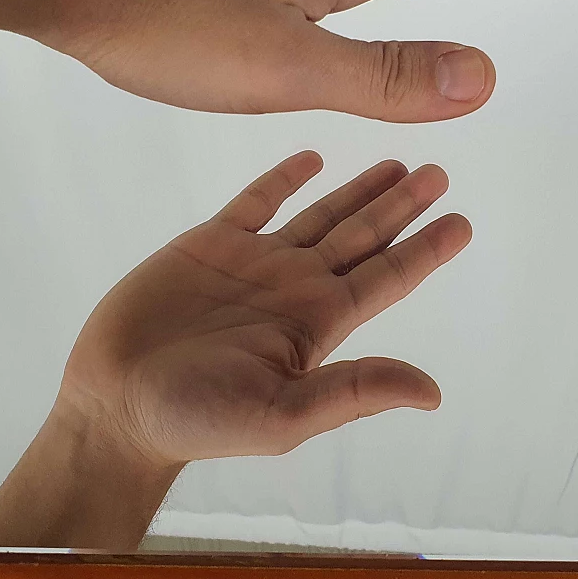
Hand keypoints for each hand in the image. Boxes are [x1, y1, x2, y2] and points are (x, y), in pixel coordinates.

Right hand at [59, 150, 465, 464]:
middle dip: (402, 206)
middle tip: (439, 173)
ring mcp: (255, 263)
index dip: (425, 250)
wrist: (115, 403)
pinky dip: (284, 178)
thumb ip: (355, 392)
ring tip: (396, 162)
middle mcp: (295, 287)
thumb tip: (432, 392)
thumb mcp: (284, 414)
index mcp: (318, 323)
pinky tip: (311, 158)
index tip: (462, 220)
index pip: (387, 278)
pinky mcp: (209, 244)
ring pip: (320, 214)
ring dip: (357, 190)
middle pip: (363, 236)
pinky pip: (256, 201)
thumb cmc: (197, 420)